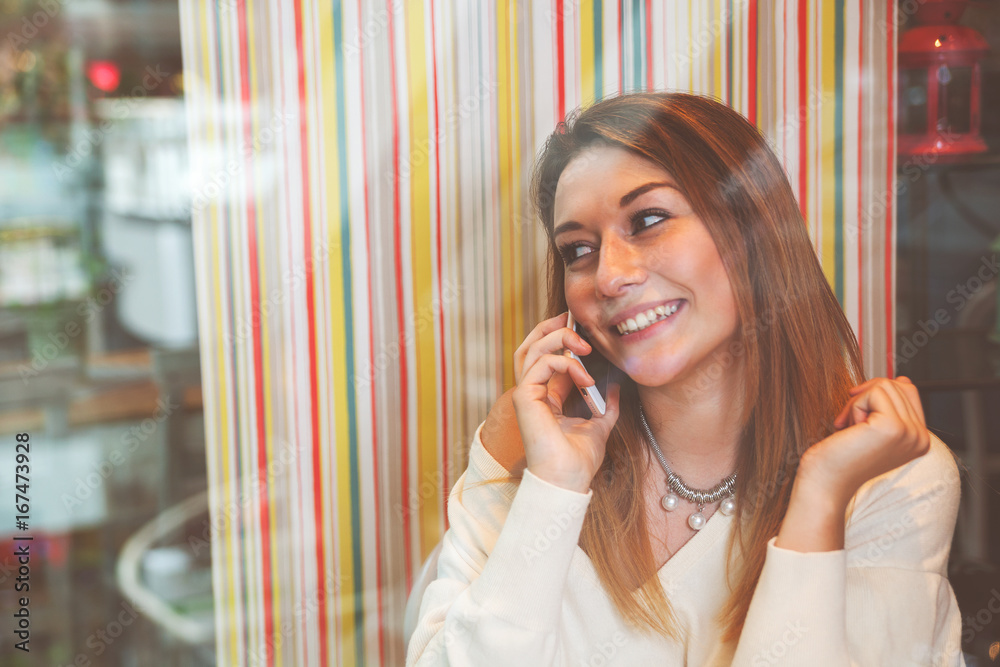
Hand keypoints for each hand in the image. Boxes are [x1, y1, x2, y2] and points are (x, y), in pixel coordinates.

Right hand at [511, 312, 620, 492]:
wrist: (568, 480)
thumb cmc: (579, 460)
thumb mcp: (599, 425)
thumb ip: (605, 406)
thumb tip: (616, 386)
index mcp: (546, 397)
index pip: (546, 357)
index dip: (560, 338)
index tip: (584, 330)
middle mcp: (532, 392)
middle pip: (530, 346)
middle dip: (550, 327)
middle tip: (573, 319)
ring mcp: (526, 394)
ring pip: (532, 349)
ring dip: (559, 339)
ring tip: (584, 346)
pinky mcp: (524, 397)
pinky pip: (541, 364)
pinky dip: (565, 362)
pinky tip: (585, 376)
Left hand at [797, 376, 929, 506]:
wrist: (824, 482)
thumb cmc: (840, 457)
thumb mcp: (872, 428)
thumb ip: (891, 406)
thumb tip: (900, 380)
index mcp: (920, 439)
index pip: (908, 391)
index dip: (876, 395)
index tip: (858, 419)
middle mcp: (921, 438)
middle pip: (897, 385)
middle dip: (865, 399)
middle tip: (851, 426)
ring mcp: (910, 433)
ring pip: (885, 386)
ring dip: (858, 404)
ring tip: (852, 430)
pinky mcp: (893, 426)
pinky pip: (874, 392)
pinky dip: (854, 406)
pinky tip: (849, 429)